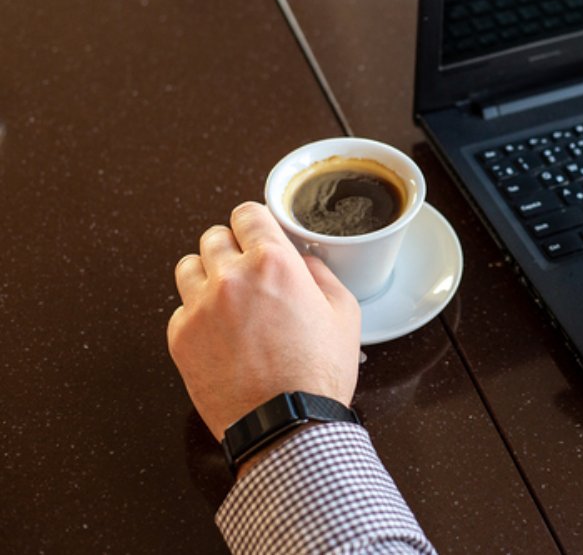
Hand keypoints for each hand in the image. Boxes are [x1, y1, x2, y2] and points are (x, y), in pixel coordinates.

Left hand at [167, 202, 360, 441]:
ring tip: (226, 297)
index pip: (247, 214)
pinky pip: (180, 308)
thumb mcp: (344, 314)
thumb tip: (304, 263)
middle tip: (247, 270)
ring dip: (207, 274)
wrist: (286, 425)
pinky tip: (219, 332)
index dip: (254, 222)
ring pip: (188, 266)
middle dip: (232, 247)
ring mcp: (200, 307)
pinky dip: (196, 314)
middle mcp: (232, 277)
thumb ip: (321, 275)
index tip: (257, 232)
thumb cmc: (318, 375)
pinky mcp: (181, 338)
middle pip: (215, 236)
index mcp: (274, 263)